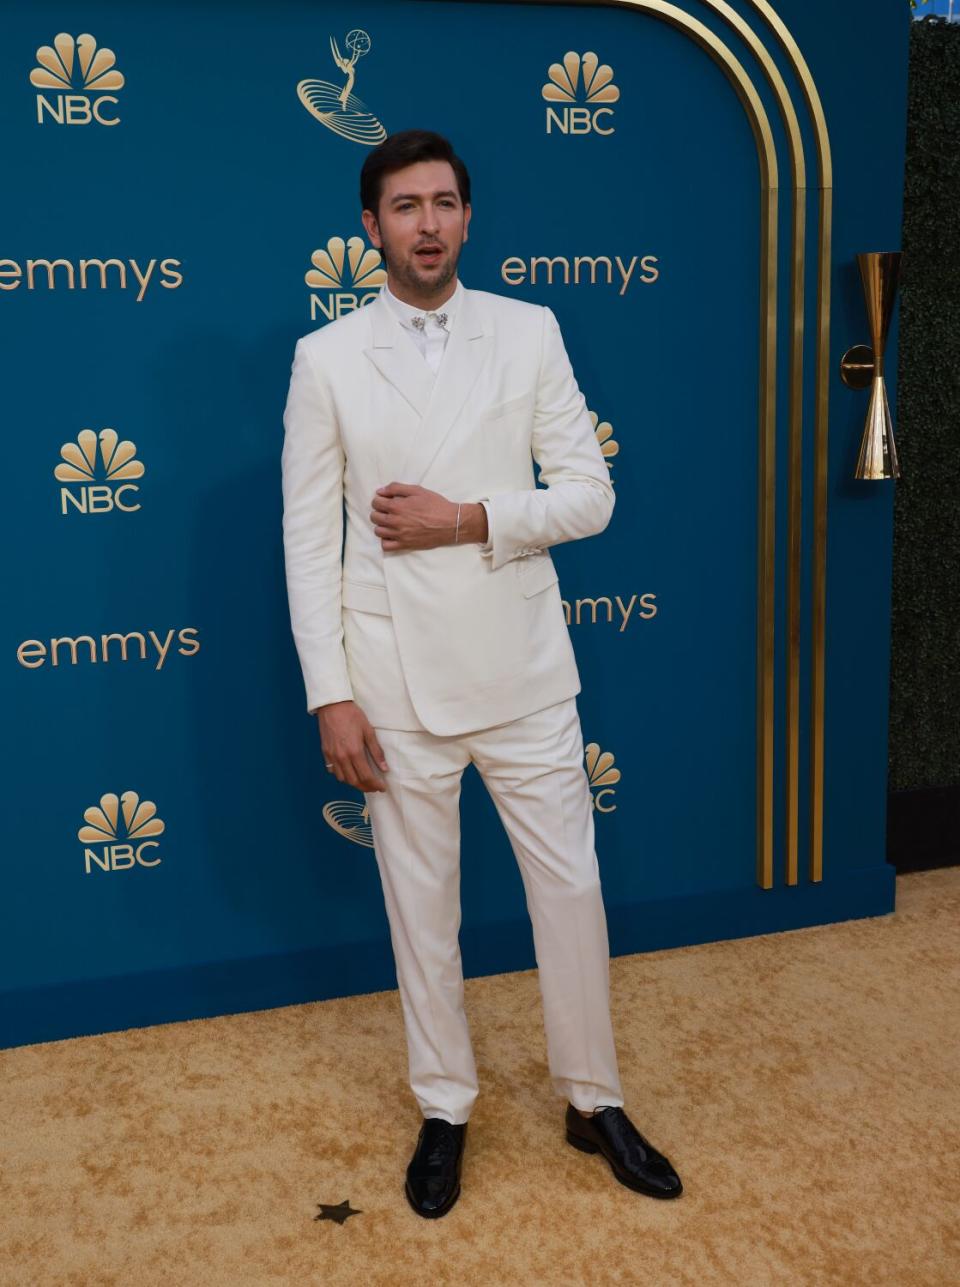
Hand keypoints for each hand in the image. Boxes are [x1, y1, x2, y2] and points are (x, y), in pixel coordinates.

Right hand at [317, 700, 388, 792]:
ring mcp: (332, 756)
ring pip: (343, 779)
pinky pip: (333, 771)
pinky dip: (342, 775)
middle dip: (366, 787)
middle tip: (374, 787)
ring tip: (363, 780)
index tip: (382, 787)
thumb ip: (376, 752)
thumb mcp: (368, 731)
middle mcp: (342, 757)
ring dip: (354, 782)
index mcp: (355, 752)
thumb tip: (384, 768)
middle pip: (354, 781)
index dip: (375, 785)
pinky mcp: (325, 753)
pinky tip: (349, 771)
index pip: (366, 776)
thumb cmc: (352, 715)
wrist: (332, 706)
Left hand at [371, 483, 485, 550]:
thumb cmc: (436, 505)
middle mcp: (395, 521)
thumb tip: (380, 491)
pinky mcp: (405, 545)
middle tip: (388, 511)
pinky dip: (385, 540)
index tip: (385, 500)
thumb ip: (396, 488)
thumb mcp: (417, 490)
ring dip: (381, 525)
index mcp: (397, 506)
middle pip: (374, 517)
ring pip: (378, 531)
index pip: (376, 503)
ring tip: (390, 522)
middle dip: (379, 512)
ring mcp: (399, 535)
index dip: (379, 500)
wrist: (451, 523)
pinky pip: (386, 546)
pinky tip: (392, 535)